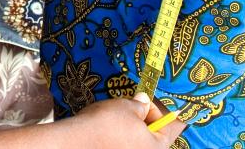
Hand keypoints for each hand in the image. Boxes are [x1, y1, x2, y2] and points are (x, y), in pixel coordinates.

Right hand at [60, 93, 184, 147]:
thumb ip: (140, 104)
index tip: (146, 101)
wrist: (74, 141)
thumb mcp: (127, 107)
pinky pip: (123, 144)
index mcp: (156, 146)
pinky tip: (107, 127)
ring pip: (137, 140)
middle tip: (131, 105)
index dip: (158, 109)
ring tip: (117, 115)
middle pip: (153, 135)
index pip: (170, 126)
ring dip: (131, 127)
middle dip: (143, 118)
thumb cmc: (106, 124)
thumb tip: (143, 101)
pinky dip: (119, 135)